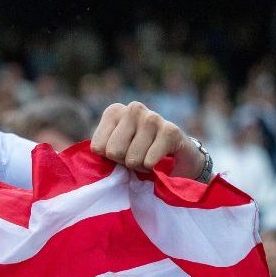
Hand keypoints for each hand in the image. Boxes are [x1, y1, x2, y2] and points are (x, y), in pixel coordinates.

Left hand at [90, 101, 204, 178]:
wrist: (177, 158)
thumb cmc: (139, 154)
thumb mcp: (113, 151)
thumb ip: (102, 152)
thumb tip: (103, 155)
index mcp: (114, 112)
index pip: (98, 147)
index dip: (109, 158)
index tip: (122, 152)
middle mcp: (133, 109)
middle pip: (113, 152)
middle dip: (124, 162)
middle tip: (137, 156)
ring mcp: (153, 117)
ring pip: (132, 159)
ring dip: (140, 166)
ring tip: (149, 157)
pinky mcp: (171, 131)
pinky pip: (149, 161)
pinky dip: (153, 167)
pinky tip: (161, 158)